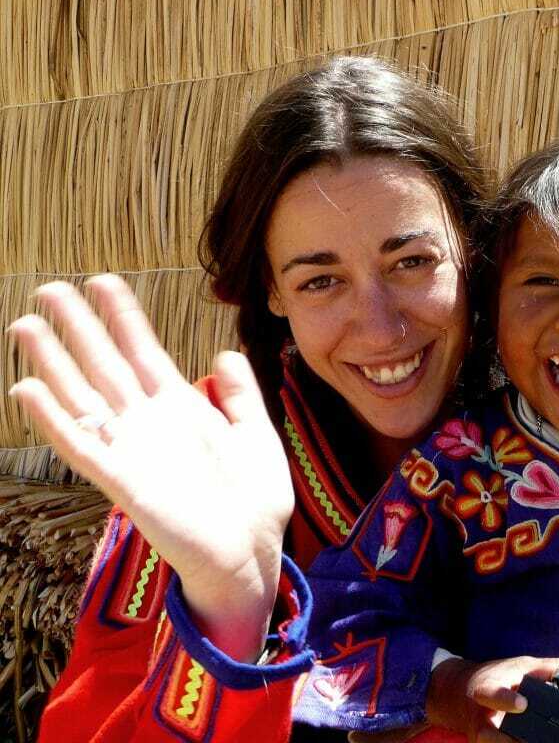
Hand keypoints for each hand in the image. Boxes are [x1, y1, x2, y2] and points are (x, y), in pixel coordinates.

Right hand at [8, 276, 292, 660]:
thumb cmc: (254, 499)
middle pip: (104, 365)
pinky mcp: (122, 483)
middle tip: (48, 289)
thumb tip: (225, 352)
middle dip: (78, 327)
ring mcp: (132, 451)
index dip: (123, 318)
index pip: (144, 353)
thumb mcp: (257, 435)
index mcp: (181, 409)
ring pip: (83, 398)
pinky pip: (81, 446)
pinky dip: (54, 419)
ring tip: (25, 327)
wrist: (251, 552)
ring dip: (53, 364)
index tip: (103, 281)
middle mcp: (149, 424)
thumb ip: (242, 394)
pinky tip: (27, 389)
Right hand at [417, 656, 558, 742]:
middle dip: (509, 740)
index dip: (506, 700)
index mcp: (485, 691)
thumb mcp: (516, 666)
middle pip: (488, 735)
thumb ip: (542, 669)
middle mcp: (480, 719)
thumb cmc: (495, 677)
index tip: (523, 704)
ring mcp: (480, 738)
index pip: (492, 695)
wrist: (461, 693)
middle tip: (532, 739)